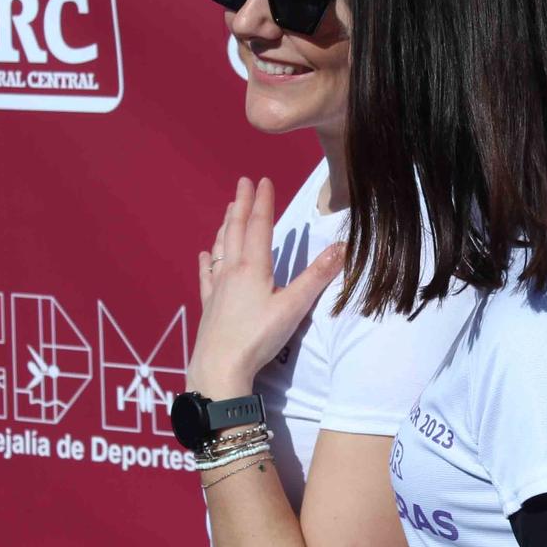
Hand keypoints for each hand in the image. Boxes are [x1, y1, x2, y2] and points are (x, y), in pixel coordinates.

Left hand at [189, 177, 345, 398]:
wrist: (220, 367)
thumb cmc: (258, 337)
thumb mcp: (294, 307)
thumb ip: (316, 277)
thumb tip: (341, 247)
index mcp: (253, 267)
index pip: (260, 226)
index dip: (263, 202)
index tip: (263, 180)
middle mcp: (232, 271)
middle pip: (237, 230)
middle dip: (242, 205)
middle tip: (242, 183)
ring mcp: (218, 288)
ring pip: (221, 248)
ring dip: (226, 226)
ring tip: (228, 210)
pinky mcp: (209, 305)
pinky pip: (206, 275)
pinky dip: (207, 260)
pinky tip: (205, 254)